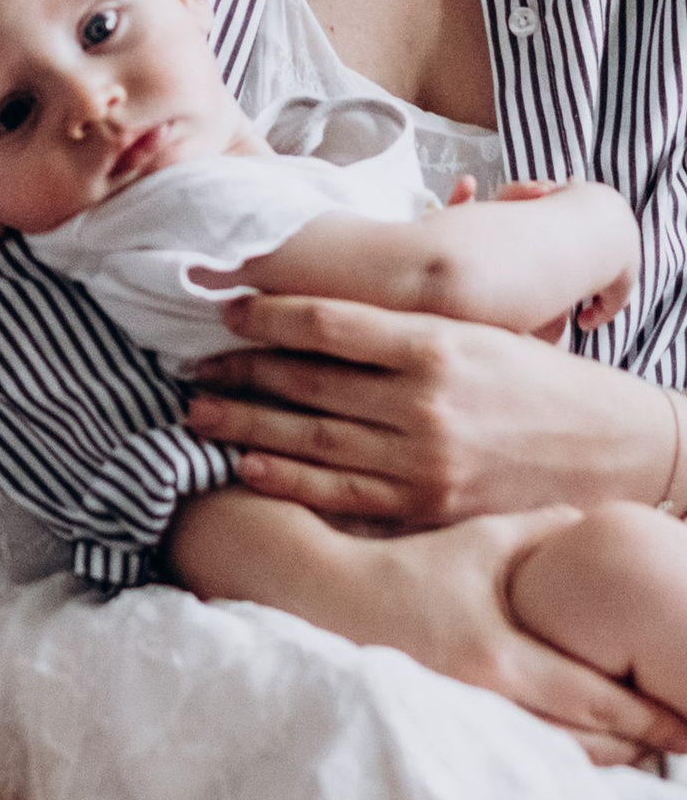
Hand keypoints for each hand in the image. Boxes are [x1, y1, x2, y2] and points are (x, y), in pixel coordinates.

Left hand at [184, 289, 673, 524]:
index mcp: (436, 342)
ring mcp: (423, 458)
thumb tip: (320, 295)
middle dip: (240, 369)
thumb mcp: (479, 328)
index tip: (223, 306)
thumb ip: (403, 318)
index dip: (265, 313)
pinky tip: (245, 462)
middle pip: (307, 380)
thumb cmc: (537, 377)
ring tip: (196, 410)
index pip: (327, 322)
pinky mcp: (427, 504)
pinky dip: (287, 477)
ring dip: (245, 422)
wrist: (611, 448)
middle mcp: (425, 401)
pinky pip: (341, 491)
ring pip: (312, 438)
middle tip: (189, 360)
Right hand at [339, 513, 686, 767]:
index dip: (646, 716)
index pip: (592, 699)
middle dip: (639, 746)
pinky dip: (563, 757)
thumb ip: (544, 530)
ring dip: (607, 758)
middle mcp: (487, 700)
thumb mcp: (480, 539)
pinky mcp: (451, 731)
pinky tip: (590, 750)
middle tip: (683, 742)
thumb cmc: (412, 566)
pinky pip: (522, 755)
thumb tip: (597, 521)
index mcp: (499, 655)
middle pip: (583, 743)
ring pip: (555, 757)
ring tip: (648, 751)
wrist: (331, 600)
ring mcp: (467, 723)